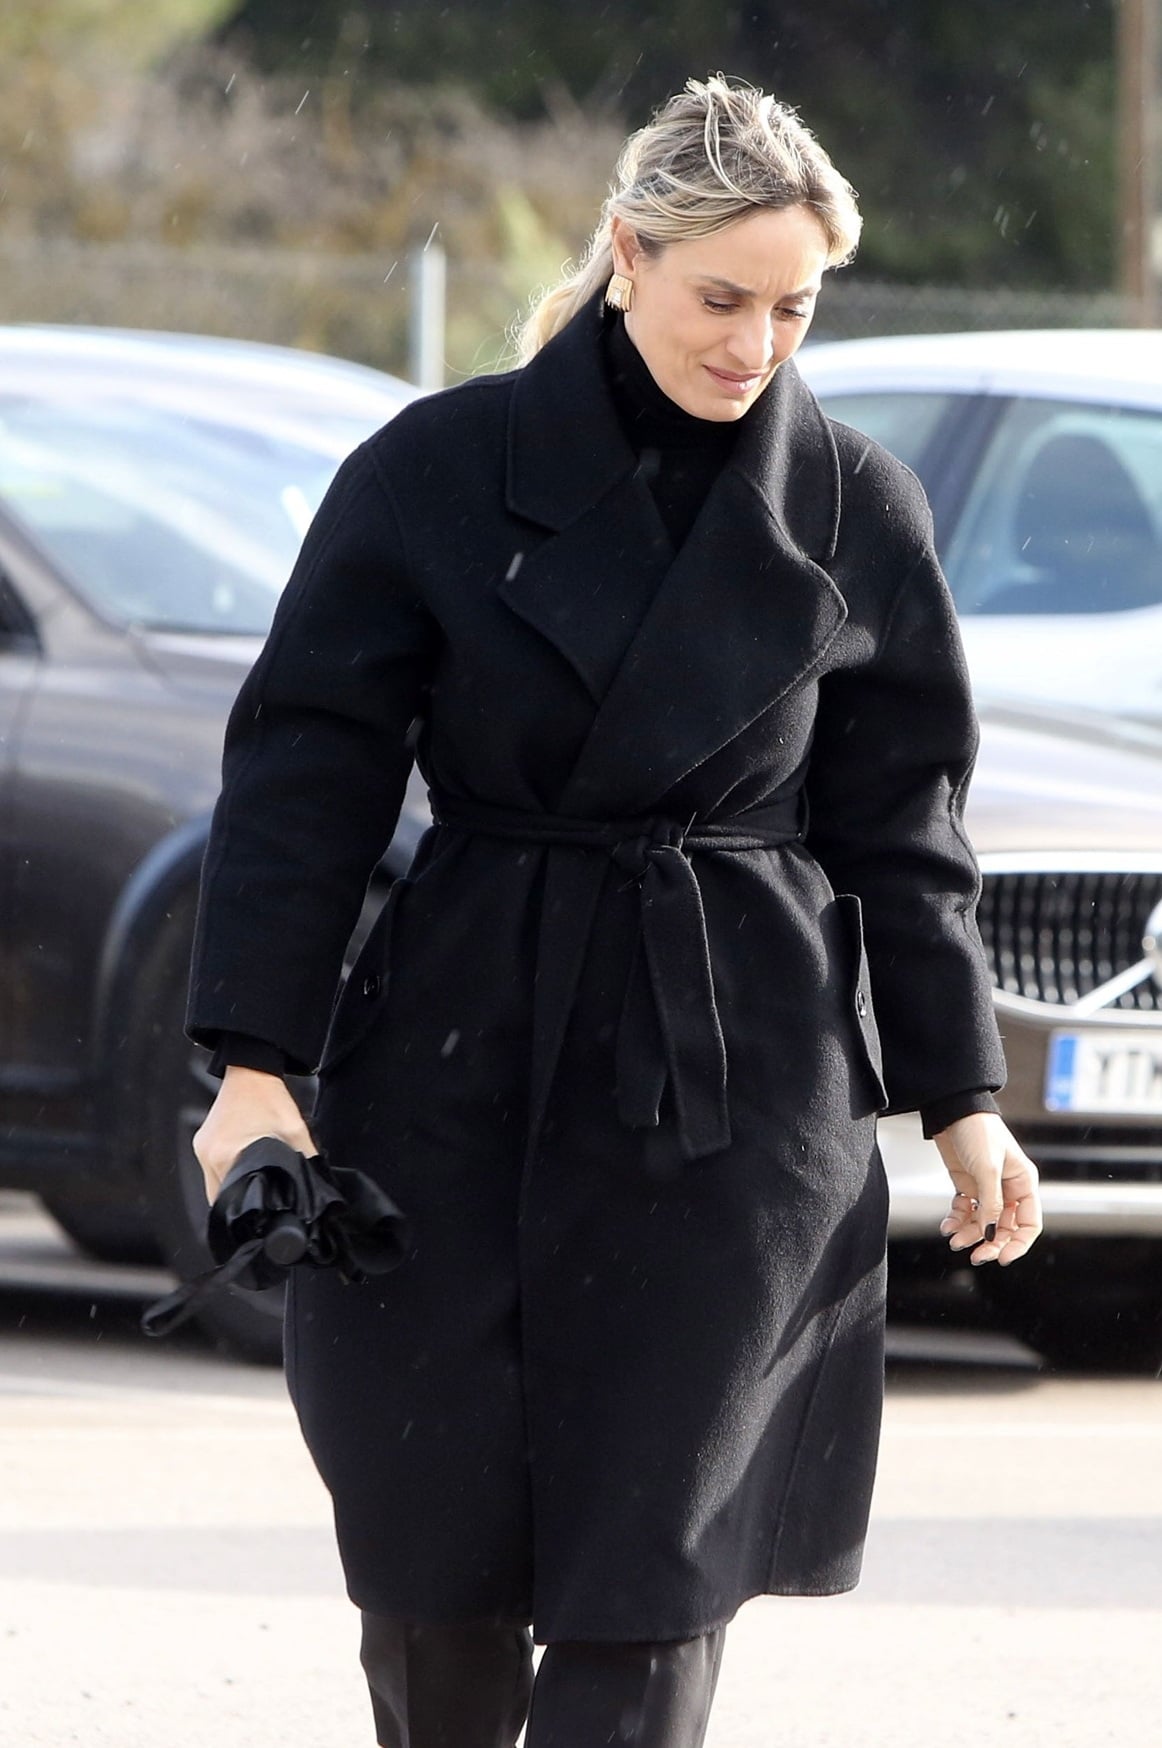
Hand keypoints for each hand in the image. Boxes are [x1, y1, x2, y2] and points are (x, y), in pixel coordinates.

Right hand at [192, 1066, 316, 1204]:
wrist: (251, 1071)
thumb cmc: (270, 1098)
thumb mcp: (296, 1132)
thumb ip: (305, 1161)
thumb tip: (315, 1186)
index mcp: (227, 1156)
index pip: (230, 1202)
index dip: (246, 1212)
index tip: (262, 1215)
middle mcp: (209, 1156)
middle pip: (219, 1198)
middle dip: (239, 1203)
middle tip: (261, 1202)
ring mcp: (202, 1149)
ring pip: (214, 1185)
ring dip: (232, 1188)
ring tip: (254, 1185)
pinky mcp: (201, 1142)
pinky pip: (212, 1169)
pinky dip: (226, 1173)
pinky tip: (243, 1168)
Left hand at [933, 1111, 1041, 1265]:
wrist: (951, 1110)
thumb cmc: (977, 1131)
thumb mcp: (987, 1169)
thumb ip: (990, 1204)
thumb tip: (990, 1234)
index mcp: (1023, 1183)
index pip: (1029, 1224)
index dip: (1018, 1244)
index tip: (1002, 1257)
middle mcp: (1008, 1188)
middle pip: (1004, 1227)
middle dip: (990, 1243)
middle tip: (975, 1256)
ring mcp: (987, 1187)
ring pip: (982, 1222)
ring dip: (969, 1234)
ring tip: (954, 1240)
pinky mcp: (967, 1185)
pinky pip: (965, 1211)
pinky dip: (957, 1220)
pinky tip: (947, 1226)